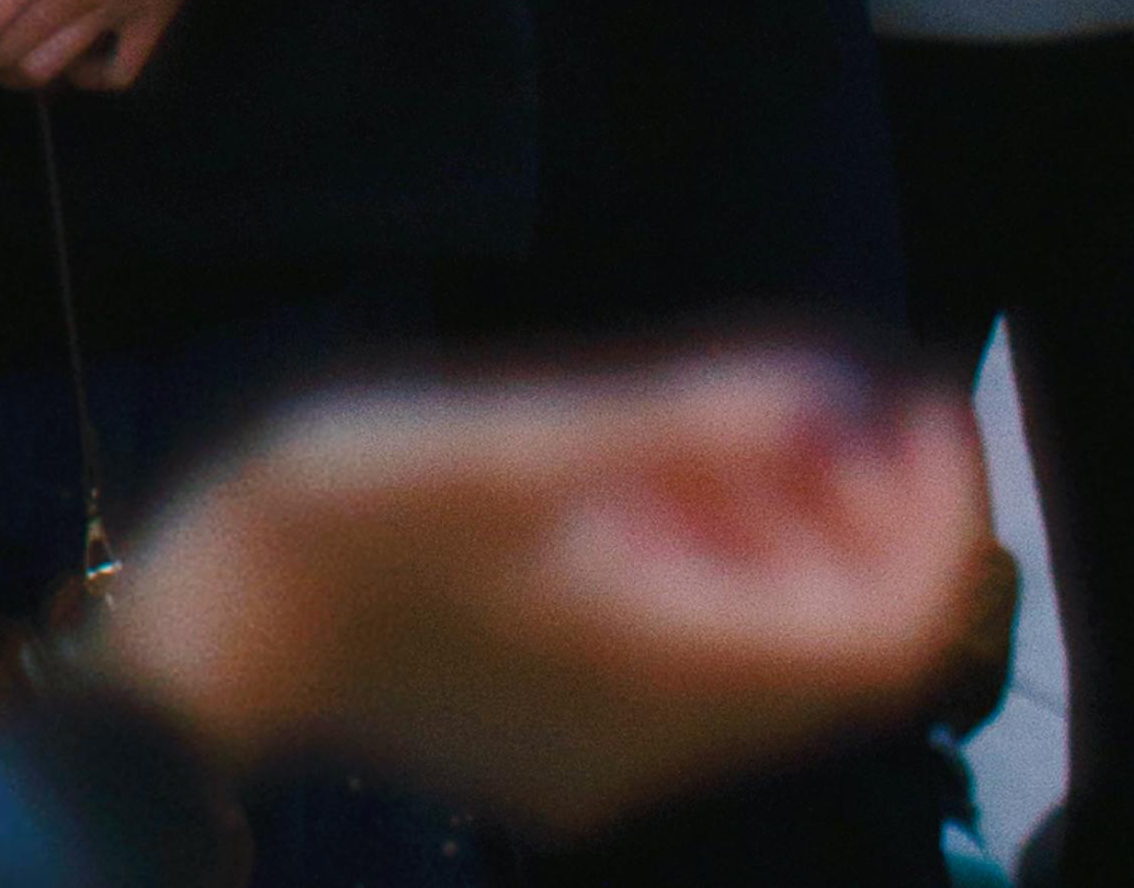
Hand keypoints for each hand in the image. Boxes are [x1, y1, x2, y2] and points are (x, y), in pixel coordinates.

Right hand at [97, 352, 990, 840]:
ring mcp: (615, 745)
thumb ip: (673, 427)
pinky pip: (700, 655)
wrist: (200, 642)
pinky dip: (722, 562)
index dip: (933, 515)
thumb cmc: (337, 526)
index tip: (918, 397)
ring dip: (797, 529)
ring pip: (772, 648)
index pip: (881, 631)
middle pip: (842, 645)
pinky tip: (664, 479)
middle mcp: (661, 738)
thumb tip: (828, 394)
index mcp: (662, 675)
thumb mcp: (506, 449)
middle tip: (843, 389)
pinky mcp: (567, 727)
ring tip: (751, 418)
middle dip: (874, 511)